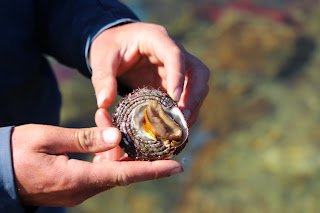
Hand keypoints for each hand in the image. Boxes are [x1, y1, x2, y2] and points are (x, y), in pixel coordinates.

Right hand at [11, 124, 182, 206]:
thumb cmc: (16, 153)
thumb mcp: (46, 139)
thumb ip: (83, 138)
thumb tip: (116, 137)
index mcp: (77, 179)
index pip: (124, 175)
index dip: (153, 171)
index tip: (176, 167)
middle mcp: (84, 189)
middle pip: (122, 170)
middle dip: (132, 147)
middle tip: (128, 123)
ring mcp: (81, 188)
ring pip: (112, 168)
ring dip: (117, 147)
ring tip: (107, 120)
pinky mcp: (78, 183)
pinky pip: (101, 168)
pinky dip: (106, 153)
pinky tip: (102, 135)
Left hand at [90, 22, 209, 125]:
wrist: (116, 44)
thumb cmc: (110, 47)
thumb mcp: (101, 58)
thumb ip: (102, 78)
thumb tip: (104, 103)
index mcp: (156, 38)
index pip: (175, 54)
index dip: (178, 75)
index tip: (175, 98)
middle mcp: (172, 52)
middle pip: (198, 72)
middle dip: (194, 95)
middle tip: (183, 117)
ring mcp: (176, 68)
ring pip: (197, 85)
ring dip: (192, 106)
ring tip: (180, 127)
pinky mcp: (173, 82)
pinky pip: (186, 96)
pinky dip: (184, 111)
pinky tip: (176, 126)